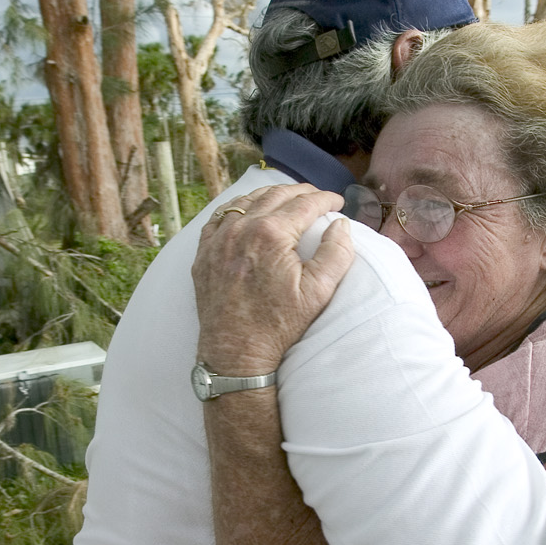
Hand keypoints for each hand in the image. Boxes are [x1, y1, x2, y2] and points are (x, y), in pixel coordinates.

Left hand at [192, 184, 356, 375]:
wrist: (235, 352)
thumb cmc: (277, 325)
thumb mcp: (318, 292)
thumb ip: (336, 253)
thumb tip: (341, 224)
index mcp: (270, 234)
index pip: (304, 204)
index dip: (325, 199)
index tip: (337, 202)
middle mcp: (241, 229)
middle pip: (275, 195)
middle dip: (301, 192)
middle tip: (317, 197)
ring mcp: (218, 239)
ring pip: (246, 201)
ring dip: (270, 195)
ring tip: (288, 199)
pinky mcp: (204, 253)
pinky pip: (220, 217)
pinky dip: (238, 208)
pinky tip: (248, 211)